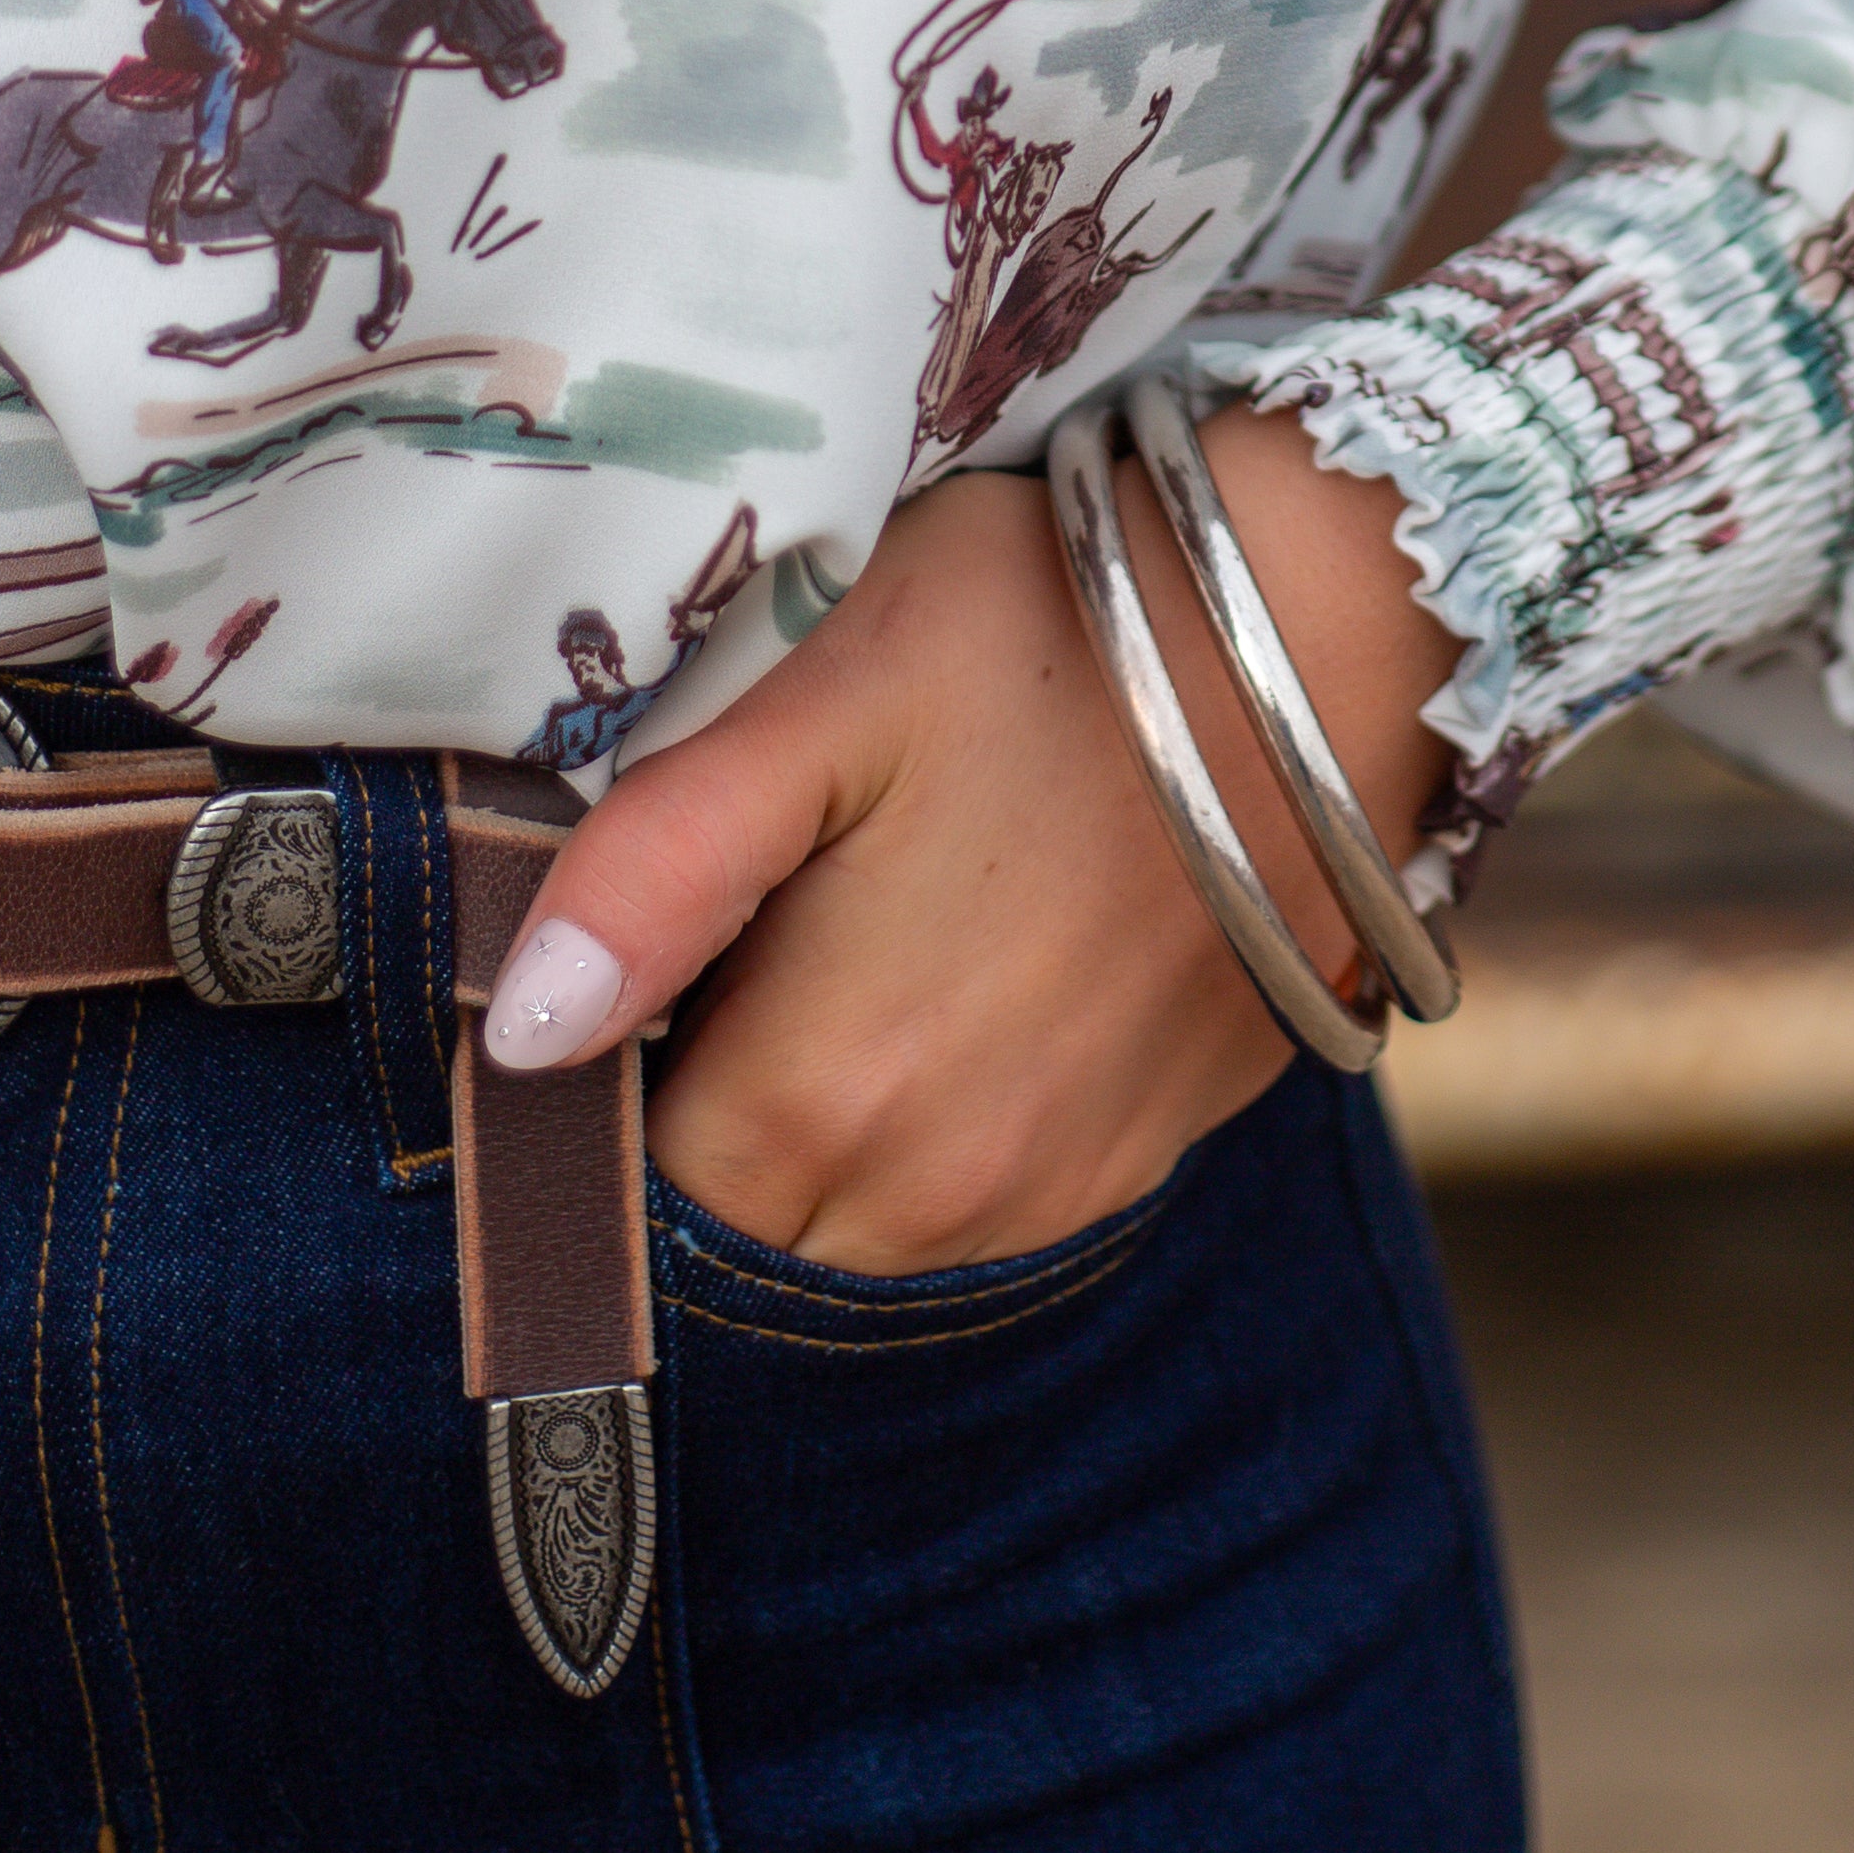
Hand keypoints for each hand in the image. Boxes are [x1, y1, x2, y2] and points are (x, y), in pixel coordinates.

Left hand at [477, 416, 1453, 1271]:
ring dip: (821, 1125)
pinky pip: (981, 1200)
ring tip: (854, 938)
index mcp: (825, 1092)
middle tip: (739, 930)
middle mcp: (938, 1188)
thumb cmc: (1059, 630)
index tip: (626, 961)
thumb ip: (659, 870)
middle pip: (736, 1222)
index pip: (620, 1182)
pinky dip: (935, 1124)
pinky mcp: (1142, 1153)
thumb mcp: (830, 697)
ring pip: (854, 1226)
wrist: (1335, 626)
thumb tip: (518, 1036)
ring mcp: (1055, 1187)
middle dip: (702, 1112)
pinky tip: (958, 974)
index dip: (595, 1077)